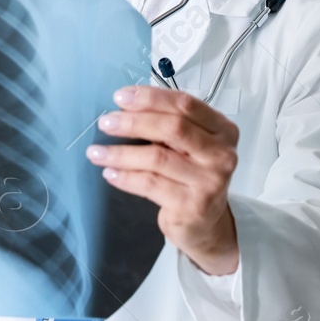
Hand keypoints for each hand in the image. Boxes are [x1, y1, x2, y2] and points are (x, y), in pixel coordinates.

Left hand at [85, 85, 240, 274]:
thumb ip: (168, 124)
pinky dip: (126, 177)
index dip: (150, 98)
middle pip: (172, 128)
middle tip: (105, 123)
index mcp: (222, 130)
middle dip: (133, 122)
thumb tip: (124, 107)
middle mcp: (221, 154)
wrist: (205, 223)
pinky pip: (150, 184)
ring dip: (121, 153)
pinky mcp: (193, 205)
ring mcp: (210, 181)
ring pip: (157, 157)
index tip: (120, 97)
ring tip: (97, 152)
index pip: (185, 105)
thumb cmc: (192, 176)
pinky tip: (110, 173)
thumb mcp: (188, 145)